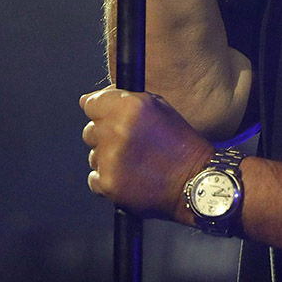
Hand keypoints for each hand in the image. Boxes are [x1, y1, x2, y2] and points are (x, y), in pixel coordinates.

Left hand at [80, 87, 213, 221]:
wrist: (194, 181)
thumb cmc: (181, 145)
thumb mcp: (159, 107)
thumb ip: (123, 98)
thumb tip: (87, 101)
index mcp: (130, 106)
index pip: (91, 103)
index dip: (100, 111)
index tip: (107, 118)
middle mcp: (117, 130)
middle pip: (90, 131)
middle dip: (105, 136)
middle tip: (130, 144)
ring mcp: (110, 158)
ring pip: (93, 155)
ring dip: (107, 158)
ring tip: (134, 162)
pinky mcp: (108, 183)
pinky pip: (95, 178)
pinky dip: (108, 179)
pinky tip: (129, 177)